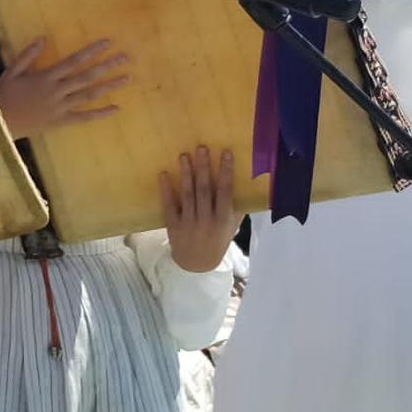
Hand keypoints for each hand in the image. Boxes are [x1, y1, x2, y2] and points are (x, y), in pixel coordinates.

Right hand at [0, 38, 129, 138]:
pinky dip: (100, 113)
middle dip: (107, 66)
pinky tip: (116, 108)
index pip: (74, 61)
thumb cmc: (3, 96)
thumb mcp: (11, 72)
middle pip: (87, 77)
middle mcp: (56, 91)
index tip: (107, 43)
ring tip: (126, 78)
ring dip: (109, 86)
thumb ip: (27, 56)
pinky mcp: (60, 121)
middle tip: (126, 58)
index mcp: (46, 77)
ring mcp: (60, 107)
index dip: (91, 51)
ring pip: (89, 95)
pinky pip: (83, 117)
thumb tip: (42, 38)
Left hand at [159, 145, 240, 273]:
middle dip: (203, 168)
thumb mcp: (231, 227)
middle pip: (204, 189)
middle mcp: (206, 219)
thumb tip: (248, 184)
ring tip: (184, 156)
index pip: (225, 191)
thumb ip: (237, 207)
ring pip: (187, 194)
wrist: (197, 264)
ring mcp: (188, 221)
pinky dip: (166, 190)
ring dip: (186, 174)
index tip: (226, 153)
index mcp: (223, 218)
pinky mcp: (173, 224)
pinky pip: (169, 205)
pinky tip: (164, 175)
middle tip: (201, 148)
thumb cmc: (218, 240)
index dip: (226, 171)